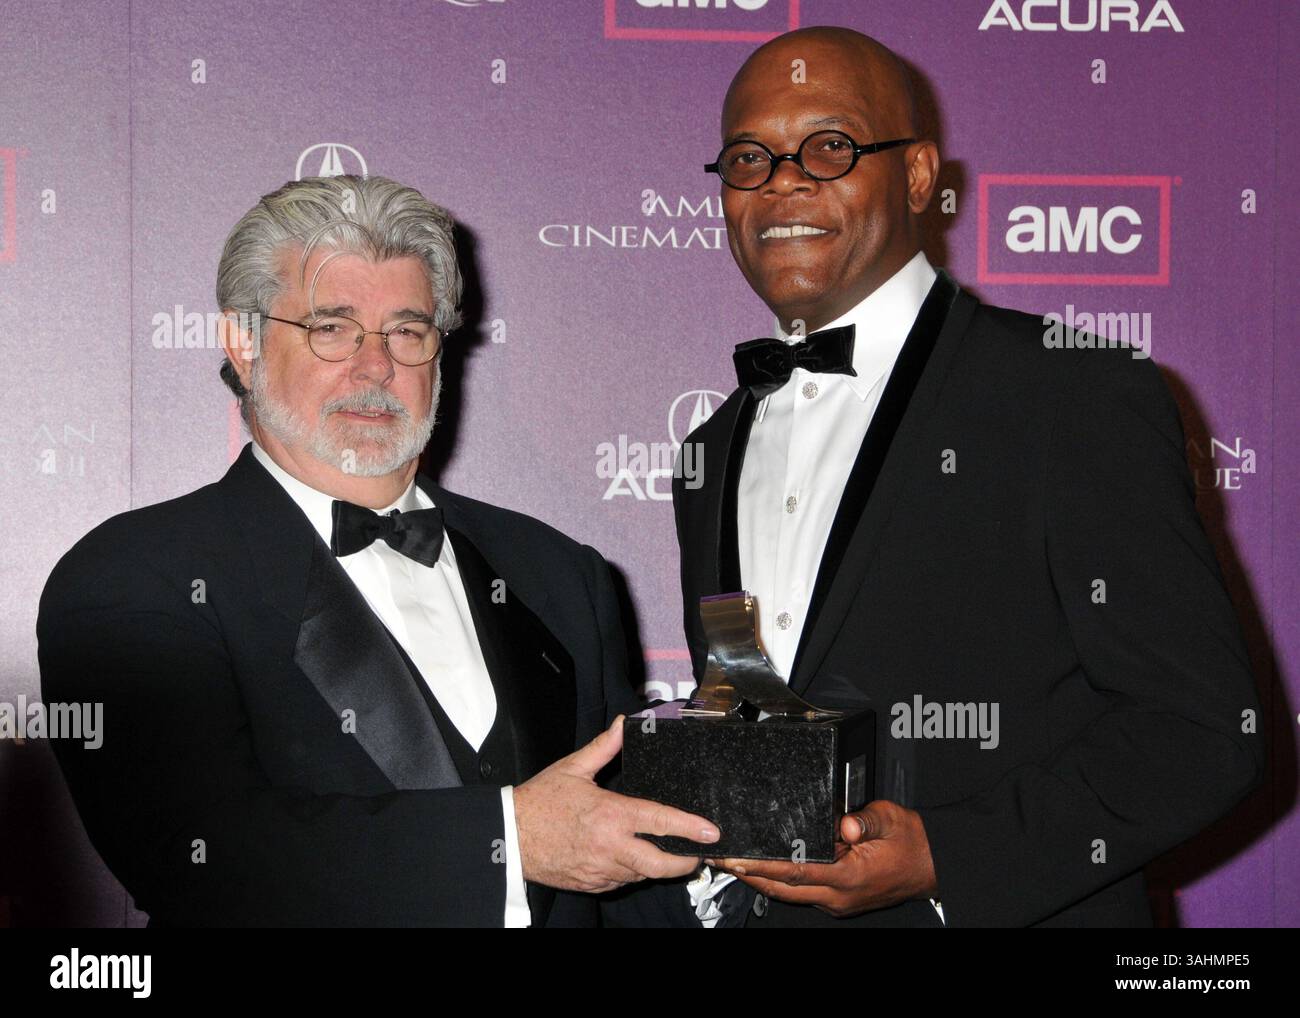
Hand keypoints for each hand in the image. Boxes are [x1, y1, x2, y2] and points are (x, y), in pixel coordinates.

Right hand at [513, 715, 720, 892]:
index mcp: (611, 815)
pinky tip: (630, 857)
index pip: (661, 822)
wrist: (509, 836)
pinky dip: (631, 871)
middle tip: (697, 853)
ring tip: (664, 851)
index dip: (690, 828)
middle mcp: (611, 847)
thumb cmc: (540, 801)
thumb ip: (605, 747)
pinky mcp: (592, 884)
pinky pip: (622, 881)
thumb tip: (625, 724)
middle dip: (685, 862)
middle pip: (661, 864)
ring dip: (656, 864)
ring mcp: (602, 870)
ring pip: (642, 874)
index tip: (711, 831)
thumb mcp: (573, 768)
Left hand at [708, 800, 936, 918]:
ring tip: (736, 862)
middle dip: (751, 876)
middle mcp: (839, 895)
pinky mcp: (840, 899)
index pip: (796, 872)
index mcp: (850, 876)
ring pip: (790, 894)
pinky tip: (768, 868)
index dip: (763, 866)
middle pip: (784, 889)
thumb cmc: (913, 842)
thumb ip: (866, 819)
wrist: (933, 865)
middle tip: (723, 859)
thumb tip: (846, 822)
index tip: (737, 859)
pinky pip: (803, 892)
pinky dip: (782, 881)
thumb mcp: (891, 819)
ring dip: (762, 880)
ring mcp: (839, 901)